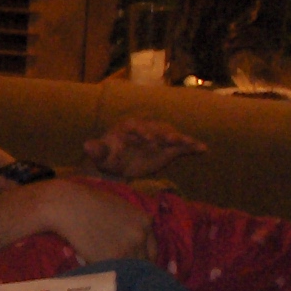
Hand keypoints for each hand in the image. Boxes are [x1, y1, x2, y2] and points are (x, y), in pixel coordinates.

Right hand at [31, 180, 153, 264]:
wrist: (67, 205)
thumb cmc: (87, 201)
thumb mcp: (119, 207)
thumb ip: (132, 224)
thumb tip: (132, 241)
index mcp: (145, 221)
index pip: (153, 249)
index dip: (143, 258)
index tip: (134, 263)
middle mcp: (141, 236)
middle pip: (146, 262)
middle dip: (135, 267)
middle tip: (123, 272)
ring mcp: (128, 248)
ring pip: (132, 270)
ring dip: (123, 272)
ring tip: (111, 274)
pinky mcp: (113, 259)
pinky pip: (116, 272)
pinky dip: (110, 274)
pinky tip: (101, 272)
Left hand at [83, 116, 205, 180]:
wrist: (120, 163)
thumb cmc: (109, 156)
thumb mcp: (101, 155)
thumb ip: (96, 150)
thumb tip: (86, 145)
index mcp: (129, 127)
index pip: (136, 128)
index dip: (141, 132)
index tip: (147, 139)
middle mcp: (147, 129)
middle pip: (156, 130)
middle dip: (163, 134)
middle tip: (171, 139)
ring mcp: (159, 138)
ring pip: (171, 136)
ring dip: (180, 139)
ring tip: (188, 142)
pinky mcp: (169, 148)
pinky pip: (182, 146)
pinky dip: (192, 146)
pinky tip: (204, 149)